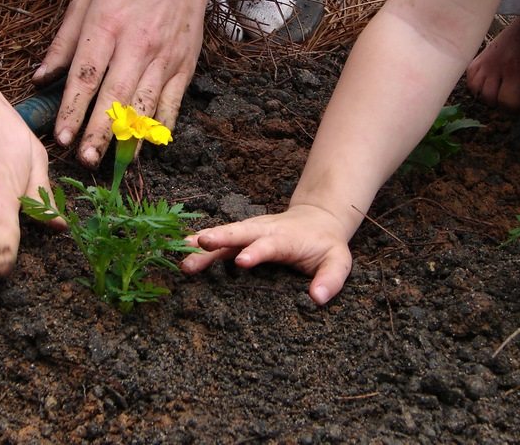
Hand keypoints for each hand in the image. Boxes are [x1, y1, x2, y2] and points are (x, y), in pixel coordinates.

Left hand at [33, 0, 211, 167]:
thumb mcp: (86, 1)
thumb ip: (63, 43)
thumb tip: (40, 78)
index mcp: (107, 26)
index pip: (86, 75)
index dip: (72, 109)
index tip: (61, 136)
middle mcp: (138, 45)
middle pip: (116, 97)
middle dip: (100, 132)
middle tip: (85, 159)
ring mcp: (164, 58)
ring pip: (146, 106)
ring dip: (129, 137)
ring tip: (114, 162)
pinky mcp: (184, 67)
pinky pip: (171, 104)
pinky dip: (159, 128)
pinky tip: (145, 146)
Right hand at [181, 204, 353, 304]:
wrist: (318, 219)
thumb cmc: (326, 245)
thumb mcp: (338, 261)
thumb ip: (330, 279)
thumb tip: (317, 298)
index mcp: (286, 238)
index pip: (269, 244)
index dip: (256, 252)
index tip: (241, 262)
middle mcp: (264, 230)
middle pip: (240, 233)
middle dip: (220, 238)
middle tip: (199, 245)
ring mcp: (251, 231)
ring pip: (226, 235)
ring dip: (204, 242)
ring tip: (182, 252)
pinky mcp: (242, 236)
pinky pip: (220, 239)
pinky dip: (201, 242)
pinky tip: (181, 249)